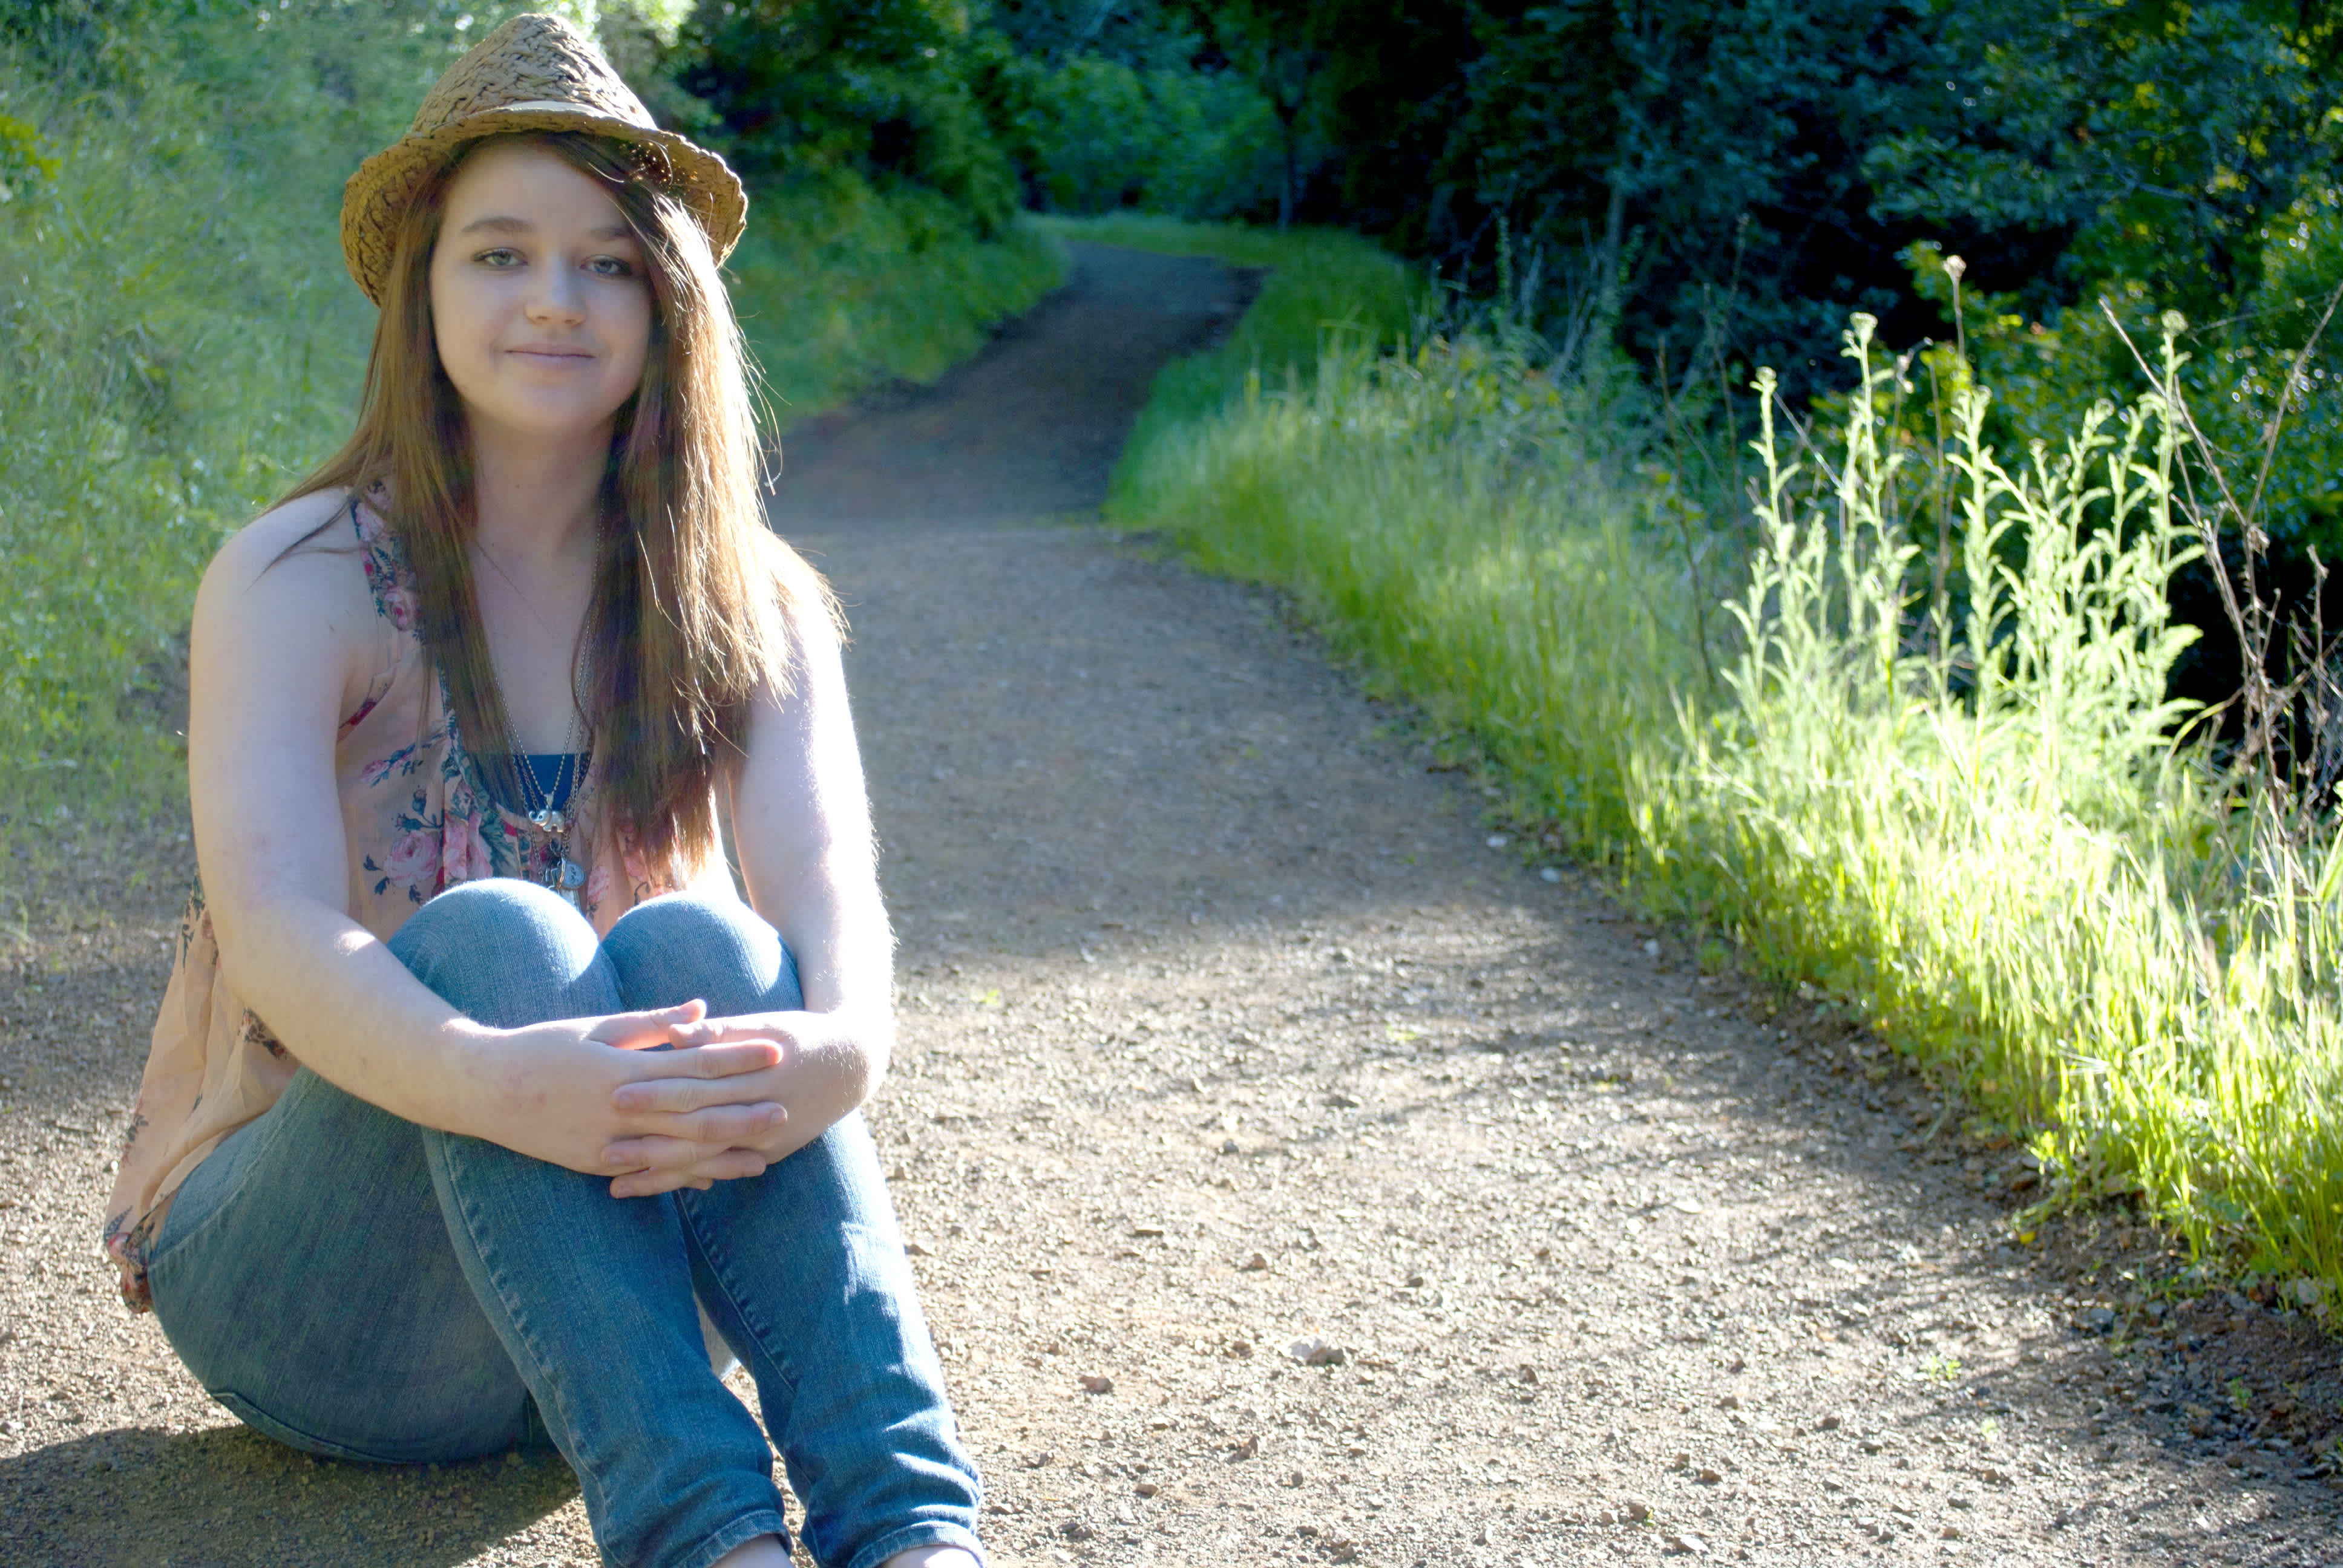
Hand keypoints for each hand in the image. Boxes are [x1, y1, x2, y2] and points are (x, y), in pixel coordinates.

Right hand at [463, 1001, 788, 1183]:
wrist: (484, 1088)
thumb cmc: (544, 1046)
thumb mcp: (600, 1027)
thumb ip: (655, 1023)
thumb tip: (703, 1009)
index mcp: (625, 1069)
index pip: (694, 1063)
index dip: (737, 1058)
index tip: (776, 1051)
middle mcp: (620, 1110)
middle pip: (693, 1114)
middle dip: (741, 1113)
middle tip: (786, 1110)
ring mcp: (607, 1143)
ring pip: (676, 1153)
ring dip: (721, 1156)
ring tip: (763, 1156)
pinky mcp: (595, 1164)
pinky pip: (648, 1173)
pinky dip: (682, 1177)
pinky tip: (713, 1180)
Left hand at [597, 1008, 882, 1197]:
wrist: (852, 1064)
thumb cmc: (796, 1035)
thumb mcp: (763, 1024)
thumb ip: (716, 1031)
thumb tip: (673, 1033)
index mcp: (757, 1069)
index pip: (699, 1081)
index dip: (658, 1088)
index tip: (616, 1092)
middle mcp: (763, 1108)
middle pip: (698, 1125)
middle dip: (650, 1139)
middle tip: (605, 1148)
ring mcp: (768, 1137)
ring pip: (708, 1159)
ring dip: (662, 1171)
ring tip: (616, 1181)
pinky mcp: (769, 1153)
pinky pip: (722, 1171)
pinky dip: (688, 1180)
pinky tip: (655, 1188)